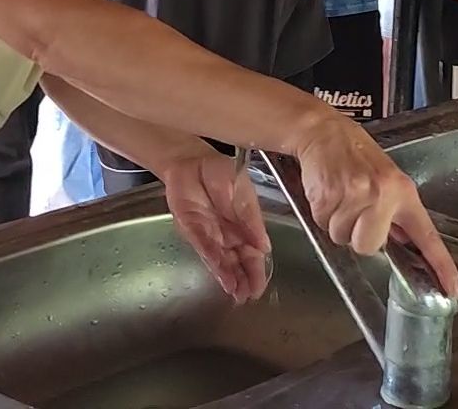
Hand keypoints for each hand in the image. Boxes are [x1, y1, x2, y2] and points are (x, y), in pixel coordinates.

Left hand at [161, 148, 271, 303]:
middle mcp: (228, 234)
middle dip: (244, 280)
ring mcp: (210, 234)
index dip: (257, 271)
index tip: (260, 287)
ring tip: (237, 294)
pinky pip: (204, 248)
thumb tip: (265, 246)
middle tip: (249, 297)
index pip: (253, 253)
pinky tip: (222, 276)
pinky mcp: (192, 230)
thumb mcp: (244, 192)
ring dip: (229, 278)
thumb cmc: (221, 172)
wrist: (193, 161)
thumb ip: (252, 219)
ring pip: (222, 261)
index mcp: (244, 226)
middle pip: (238, 262)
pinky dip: (214, 262)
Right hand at [294, 117, 457, 298]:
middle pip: (369, 247)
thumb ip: (396, 213)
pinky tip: (328, 192)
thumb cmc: (356, 156)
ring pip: (343, 238)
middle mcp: (383, 194)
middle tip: (355, 209)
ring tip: (340, 196)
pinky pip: (324, 224)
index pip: (427, 237)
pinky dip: (322, 214)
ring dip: (338, 223)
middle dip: (357, 235)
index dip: (441, 266)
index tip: (452, 290)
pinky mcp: (329, 195)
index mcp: (403, 193)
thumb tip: (404, 243)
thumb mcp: (388, 179)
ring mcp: (355, 194)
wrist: (324, 132)